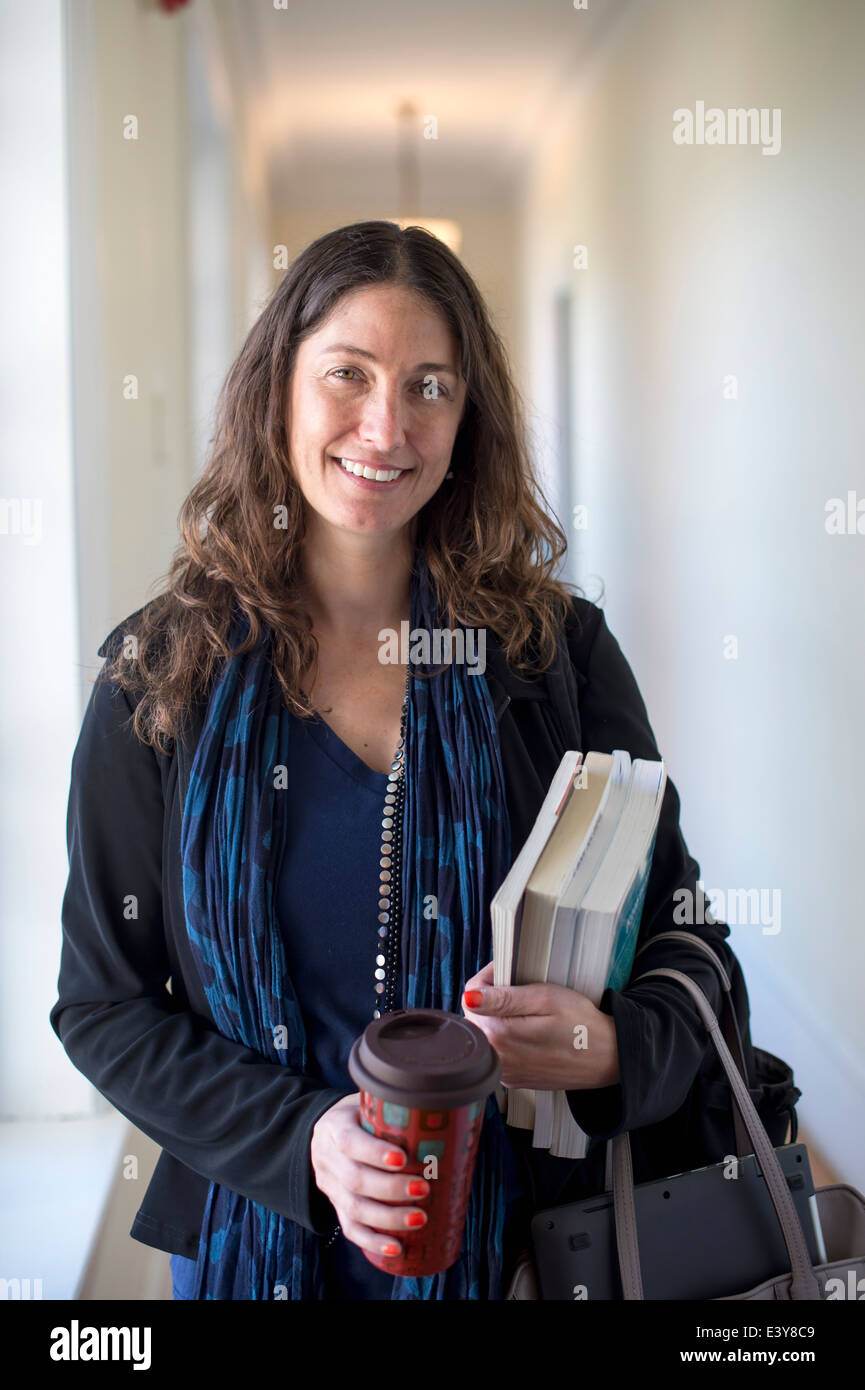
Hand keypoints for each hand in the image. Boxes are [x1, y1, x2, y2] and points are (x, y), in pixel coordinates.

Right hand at [310, 1094, 429, 1258]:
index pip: (349, 1141)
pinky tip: (397, 1249)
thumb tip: (441, 1116)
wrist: (328, 1132)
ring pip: (354, 1208)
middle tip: (424, 1189)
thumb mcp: (369, 1104)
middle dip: (391, 1189)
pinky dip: (374, 1241)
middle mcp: (326, 1157)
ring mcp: (329, 1185)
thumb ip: (393, 1111)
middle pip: (354, 1180)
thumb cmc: (361, 1116)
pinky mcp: (335, 1206)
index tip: (403, 1159)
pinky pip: (351, 1229)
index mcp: (334, 1126)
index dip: (374, 1152)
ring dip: (388, 1219)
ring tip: (420, 1219)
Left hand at [460, 961, 619, 1090]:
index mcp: (499, 1035)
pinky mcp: (515, 1080)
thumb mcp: (545, 998)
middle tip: (521, 990)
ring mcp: (505, 1073)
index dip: (488, 979)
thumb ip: (504, 998)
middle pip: (475, 1018)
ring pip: (486, 1036)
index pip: (470, 997)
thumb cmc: (581, 1024)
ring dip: (499, 1020)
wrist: (608, 1058)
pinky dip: (508, 1039)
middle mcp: (497, 1058)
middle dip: (491, 1000)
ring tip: (527, 1012)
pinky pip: (499, 1053)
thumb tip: (469, 997)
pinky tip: (531, 1033)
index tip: (508, 973)